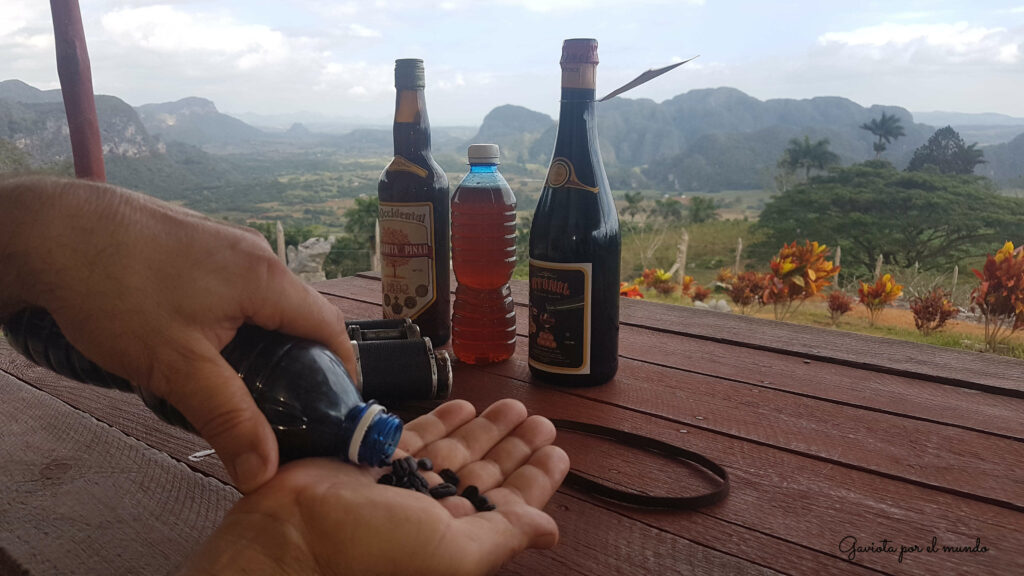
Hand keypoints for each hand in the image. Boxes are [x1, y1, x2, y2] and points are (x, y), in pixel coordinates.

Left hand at [0, 177, 354, 492]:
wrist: (51, 231)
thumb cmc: (117, 292)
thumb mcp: (176, 367)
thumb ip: (228, 418)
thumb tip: (265, 472)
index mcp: (267, 279)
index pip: (332, 327)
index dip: (343, 372)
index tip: (336, 412)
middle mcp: (257, 255)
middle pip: (301, 315)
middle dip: (302, 364)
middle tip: (285, 410)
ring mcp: (227, 244)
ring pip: (266, 303)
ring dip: (266, 343)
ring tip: (241, 384)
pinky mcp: (198, 244)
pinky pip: (237, 289)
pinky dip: (237, 322)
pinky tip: (202, 346)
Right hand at [182, 399, 570, 575]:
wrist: (293, 532)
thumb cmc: (373, 549)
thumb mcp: (454, 552)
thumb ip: (504, 536)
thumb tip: (551, 531)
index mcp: (457, 538)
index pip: (509, 504)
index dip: (535, 479)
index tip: (558, 451)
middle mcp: (433, 512)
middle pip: (486, 473)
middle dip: (515, 446)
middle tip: (541, 420)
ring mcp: (404, 483)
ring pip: (456, 450)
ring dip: (486, 428)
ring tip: (514, 406)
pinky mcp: (376, 458)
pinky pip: (418, 435)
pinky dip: (443, 420)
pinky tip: (466, 404)